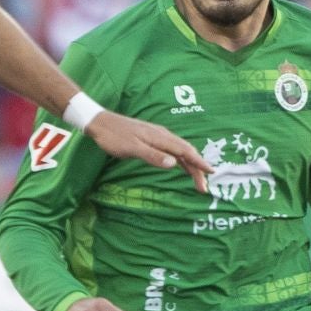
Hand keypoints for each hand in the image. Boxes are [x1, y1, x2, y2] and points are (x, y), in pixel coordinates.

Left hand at [86, 111, 208, 191]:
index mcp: (160, 137)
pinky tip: (181, 165)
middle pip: (186, 151)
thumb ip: (152, 156)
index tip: (211, 173)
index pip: (185, 151)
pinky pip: (172, 149)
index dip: (199, 162)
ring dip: (190, 165)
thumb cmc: (113, 137)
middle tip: (203, 187)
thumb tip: (174, 163)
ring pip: (180, 151)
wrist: (99, 122)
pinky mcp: (151, 138)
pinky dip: (180, 159)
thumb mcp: (131, 148)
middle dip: (197, 168)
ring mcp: (157, 136)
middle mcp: (162, 135)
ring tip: (198, 180)